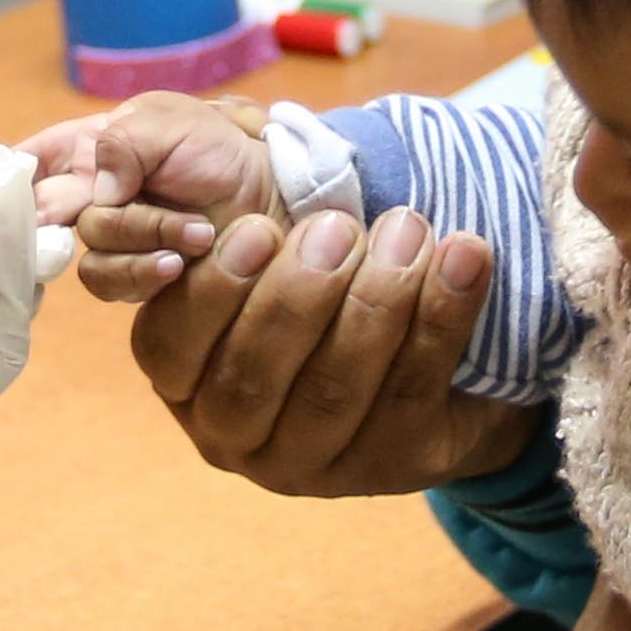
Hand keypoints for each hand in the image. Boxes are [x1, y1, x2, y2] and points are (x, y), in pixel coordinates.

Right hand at [24, 91, 281, 300]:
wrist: (272, 201)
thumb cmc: (221, 151)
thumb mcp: (173, 123)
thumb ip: (126, 142)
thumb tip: (100, 190)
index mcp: (92, 148)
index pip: (34, 159)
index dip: (13, 173)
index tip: (10, 185)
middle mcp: (93, 195)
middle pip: (48, 213)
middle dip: (72, 213)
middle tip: (109, 205)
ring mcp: (114, 240)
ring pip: (89, 251)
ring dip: (140, 239)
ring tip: (193, 232)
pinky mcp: (134, 277)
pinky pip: (113, 282)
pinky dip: (145, 271)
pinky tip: (179, 262)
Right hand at [130, 204, 533, 495]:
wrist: (433, 364)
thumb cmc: (321, 289)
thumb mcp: (262, 259)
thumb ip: (228, 226)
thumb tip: (167, 163)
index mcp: (186, 384)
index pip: (169, 348)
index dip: (211, 292)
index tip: (259, 229)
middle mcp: (237, 439)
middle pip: (251, 378)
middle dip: (298, 296)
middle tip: (339, 226)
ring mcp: (316, 466)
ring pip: (335, 391)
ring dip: (375, 301)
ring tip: (407, 229)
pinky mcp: (396, 467)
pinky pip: (414, 392)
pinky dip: (443, 316)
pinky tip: (463, 256)